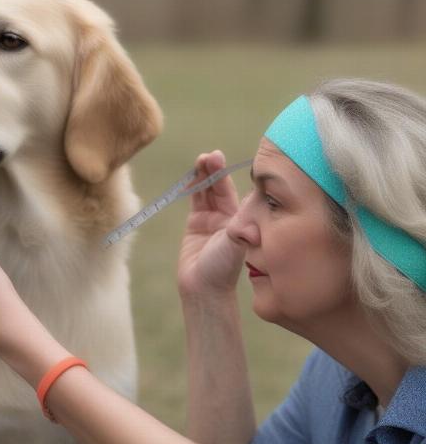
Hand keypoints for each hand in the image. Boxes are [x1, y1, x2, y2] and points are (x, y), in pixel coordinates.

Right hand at [178, 150, 244, 300]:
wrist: (203, 287)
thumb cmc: (223, 269)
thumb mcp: (235, 247)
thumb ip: (239, 233)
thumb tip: (249, 228)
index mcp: (244, 219)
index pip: (243, 190)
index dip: (238, 175)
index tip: (234, 163)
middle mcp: (230, 216)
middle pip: (223, 186)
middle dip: (217, 171)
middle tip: (213, 156)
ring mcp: (213, 217)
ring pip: (209, 189)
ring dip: (205, 174)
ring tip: (203, 159)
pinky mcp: (197, 221)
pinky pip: (196, 198)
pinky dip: (195, 185)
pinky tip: (194, 172)